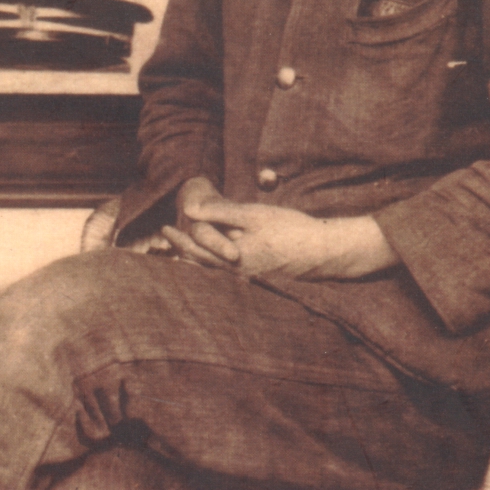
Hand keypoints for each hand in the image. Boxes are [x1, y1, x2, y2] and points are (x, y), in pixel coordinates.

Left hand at [161, 181, 398, 280]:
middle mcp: (237, 274)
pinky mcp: (260, 277)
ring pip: (215, 270)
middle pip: (202, 264)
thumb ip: (221, 213)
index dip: (179, 239)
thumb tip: (190, 211)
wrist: (324, 252)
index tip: (165, 229)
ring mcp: (249, 278)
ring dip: (198, 259)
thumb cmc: (290, 230)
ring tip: (183, 252)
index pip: (196, 250)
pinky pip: (230, 272)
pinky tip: (215, 257)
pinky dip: (216, 263)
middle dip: (184, 251)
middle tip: (168, 240)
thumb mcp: (255, 216)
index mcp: (232, 259)